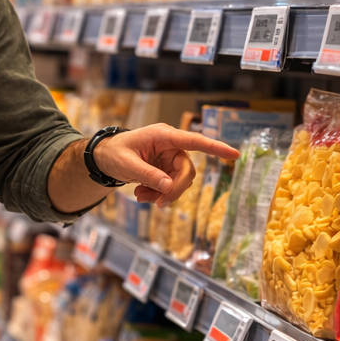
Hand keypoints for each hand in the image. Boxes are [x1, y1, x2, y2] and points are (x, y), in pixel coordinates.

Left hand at [94, 124, 238, 205]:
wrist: (104, 157)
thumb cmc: (114, 153)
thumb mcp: (127, 164)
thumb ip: (148, 175)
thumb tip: (168, 187)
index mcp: (163, 136)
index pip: (194, 141)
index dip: (215, 147)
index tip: (234, 154)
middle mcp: (171, 145)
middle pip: (186, 171)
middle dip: (174, 190)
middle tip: (159, 204)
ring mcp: (170, 158)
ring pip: (179, 182)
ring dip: (163, 194)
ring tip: (140, 197)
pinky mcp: (166, 169)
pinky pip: (171, 186)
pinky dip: (158, 194)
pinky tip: (142, 195)